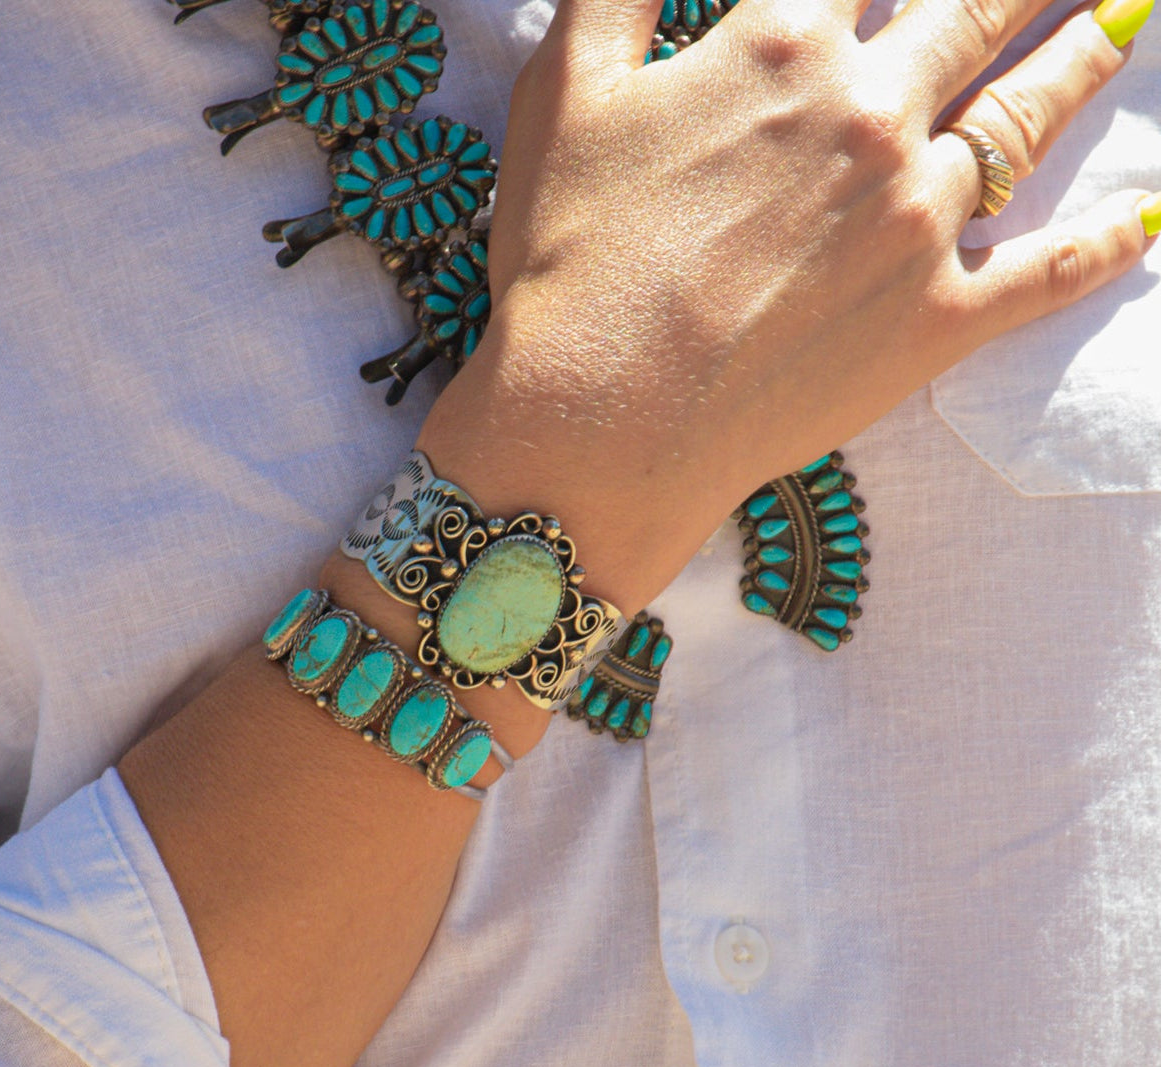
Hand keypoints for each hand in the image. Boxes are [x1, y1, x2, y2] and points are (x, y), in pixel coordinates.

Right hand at [419, 0, 1152, 613]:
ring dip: (1088, 51)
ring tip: (1130, 16)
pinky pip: (1048, 272)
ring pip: (1028, 112)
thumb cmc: (565, 264)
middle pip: (975, 4)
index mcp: (782, 44)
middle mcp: (872, 111)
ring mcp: (916, 219)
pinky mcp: (934, 321)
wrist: (594, 425)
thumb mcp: (564, 95)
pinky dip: (1109, 242)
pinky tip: (1149, 215)